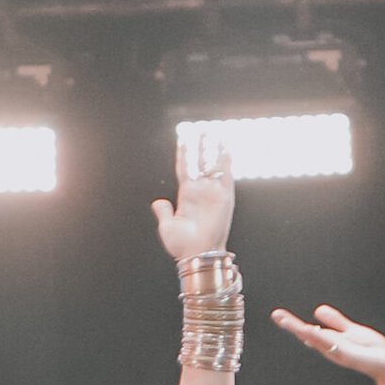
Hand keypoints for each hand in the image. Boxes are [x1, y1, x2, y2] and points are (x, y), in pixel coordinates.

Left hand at [152, 139, 234, 261]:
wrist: (197, 254)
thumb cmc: (182, 245)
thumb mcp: (166, 226)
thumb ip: (163, 212)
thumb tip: (158, 202)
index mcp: (187, 197)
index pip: (185, 168)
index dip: (184, 154)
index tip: (184, 139)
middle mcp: (201, 192)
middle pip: (201, 163)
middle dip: (201, 146)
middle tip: (202, 130)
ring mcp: (212, 193)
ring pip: (214, 165)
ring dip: (214, 149)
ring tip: (215, 133)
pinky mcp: (223, 197)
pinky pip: (226, 175)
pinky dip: (226, 161)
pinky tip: (225, 147)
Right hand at [273, 303, 384, 384]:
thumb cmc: (371, 350)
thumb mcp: (350, 330)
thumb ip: (336, 321)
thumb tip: (318, 309)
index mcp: (330, 340)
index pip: (308, 329)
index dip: (293, 323)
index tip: (278, 315)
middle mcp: (330, 347)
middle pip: (307, 334)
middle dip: (291, 325)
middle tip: (276, 315)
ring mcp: (336, 351)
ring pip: (315, 339)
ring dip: (301, 330)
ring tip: (285, 320)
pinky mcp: (346, 355)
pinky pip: (330, 345)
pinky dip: (320, 339)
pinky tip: (309, 331)